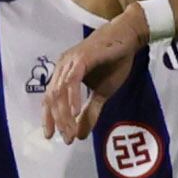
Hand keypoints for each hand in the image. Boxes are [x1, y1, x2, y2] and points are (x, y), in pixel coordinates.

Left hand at [43, 10, 146, 141]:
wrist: (128, 38)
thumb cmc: (115, 61)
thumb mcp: (103, 92)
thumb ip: (91, 111)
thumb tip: (81, 135)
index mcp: (64, 74)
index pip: (50, 99)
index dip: (49, 119)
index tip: (53, 137)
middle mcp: (62, 67)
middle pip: (52, 98)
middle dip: (57, 121)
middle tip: (66, 139)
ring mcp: (70, 62)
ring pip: (60, 92)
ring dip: (64, 114)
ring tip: (70, 131)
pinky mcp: (82, 58)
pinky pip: (72, 81)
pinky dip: (72, 97)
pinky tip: (75, 112)